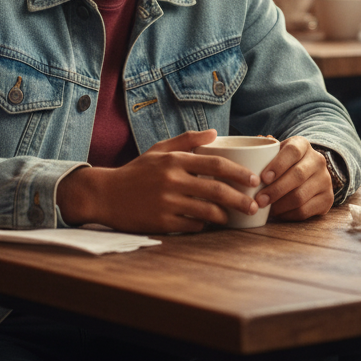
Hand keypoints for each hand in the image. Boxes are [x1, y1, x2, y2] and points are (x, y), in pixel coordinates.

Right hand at [56, 129, 261, 233]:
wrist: (106, 195)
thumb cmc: (136, 171)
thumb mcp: (159, 150)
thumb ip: (187, 140)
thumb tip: (214, 133)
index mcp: (174, 160)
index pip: (214, 163)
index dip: (237, 172)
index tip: (253, 179)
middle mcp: (172, 179)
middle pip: (215, 189)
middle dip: (239, 198)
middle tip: (254, 204)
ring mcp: (167, 202)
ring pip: (207, 211)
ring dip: (224, 215)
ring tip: (232, 216)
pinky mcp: (162, 222)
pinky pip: (192, 226)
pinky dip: (204, 225)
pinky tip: (208, 224)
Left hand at [255, 136, 333, 220]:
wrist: (309, 175)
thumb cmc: (284, 163)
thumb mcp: (277, 151)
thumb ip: (265, 149)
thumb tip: (257, 140)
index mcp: (303, 145)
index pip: (293, 151)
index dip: (277, 164)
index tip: (262, 178)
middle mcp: (318, 160)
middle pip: (297, 175)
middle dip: (275, 190)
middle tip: (258, 199)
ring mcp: (325, 180)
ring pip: (300, 196)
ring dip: (279, 205)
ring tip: (265, 207)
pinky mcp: (327, 199)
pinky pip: (305, 210)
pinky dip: (287, 214)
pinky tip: (277, 213)